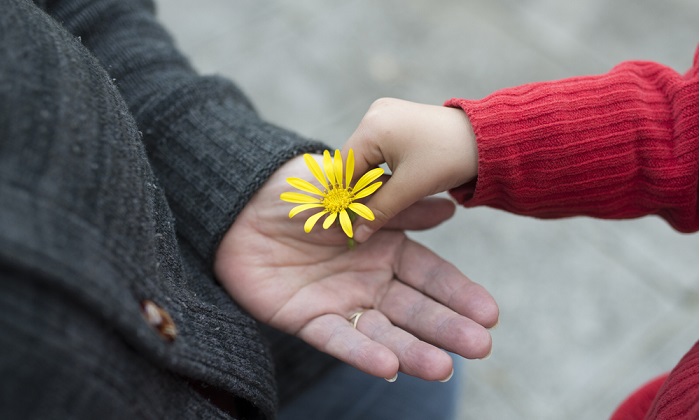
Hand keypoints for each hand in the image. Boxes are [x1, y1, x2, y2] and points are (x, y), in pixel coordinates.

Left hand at [214, 155, 497, 380]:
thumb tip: (450, 209)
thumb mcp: (354, 193)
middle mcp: (370, 282)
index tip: (490, 314)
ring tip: (444, 368)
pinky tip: (389, 367)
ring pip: (383, 332)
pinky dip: (361, 353)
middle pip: (414, 310)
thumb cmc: (302, 193)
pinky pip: (337, 338)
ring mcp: (341, 303)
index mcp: (386, 250)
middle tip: (480, 348)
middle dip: (447, 328)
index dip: (459, 294)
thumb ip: (399, 207)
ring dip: (413, 350)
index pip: (431, 276)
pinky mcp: (308, 320)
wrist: (243, 205)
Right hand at [343, 98, 477, 241]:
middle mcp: (374, 114)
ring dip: (368, 179)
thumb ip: (379, 211)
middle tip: (358, 216)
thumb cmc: (448, 159)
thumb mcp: (410, 189)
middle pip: (353, 160)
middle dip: (356, 188)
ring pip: (365, 156)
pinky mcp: (395, 118)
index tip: (345, 221)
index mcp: (373, 127)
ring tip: (373, 203)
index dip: (344, 196)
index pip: (344, 167)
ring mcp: (384, 113)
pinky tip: (387, 184)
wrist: (487, 138)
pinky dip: (379, 167)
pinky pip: (377, 148)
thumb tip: (356, 235)